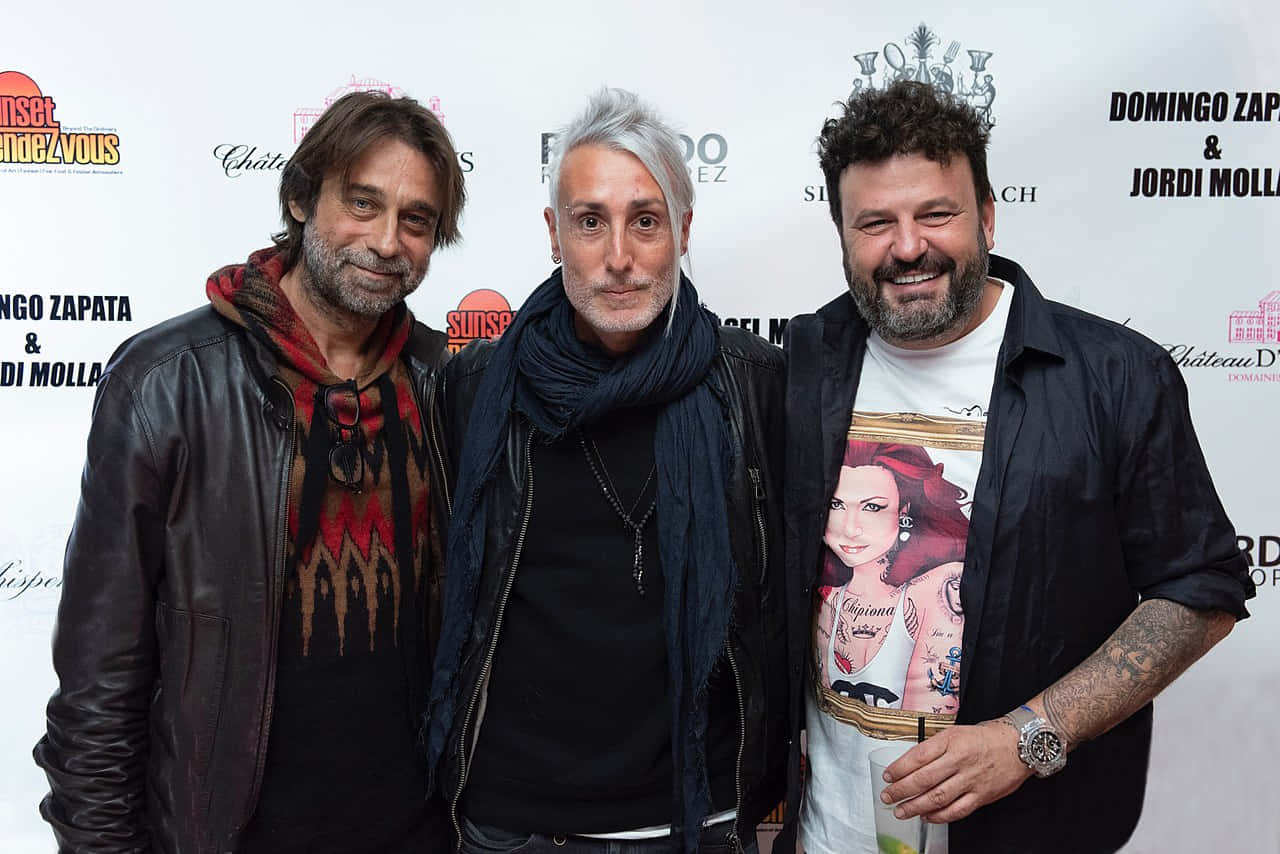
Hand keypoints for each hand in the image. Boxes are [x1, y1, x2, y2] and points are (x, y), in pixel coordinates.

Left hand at [878, 720, 1031, 822]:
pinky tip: (927, 817)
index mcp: (950, 741)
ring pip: (937, 797)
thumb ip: (935, 747)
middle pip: (923, 779)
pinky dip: (939, 816)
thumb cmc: (986, 737)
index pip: (917, 756)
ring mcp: (971, 780)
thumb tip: (910, 764)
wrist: (1019, 745)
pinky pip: (957, 810)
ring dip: (915, 806)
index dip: (899, 769)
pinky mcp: (982, 796)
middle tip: (888, 797)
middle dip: (901, 790)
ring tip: (902, 811)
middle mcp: (959, 760)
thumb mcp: (956, 733)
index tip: (888, 776)